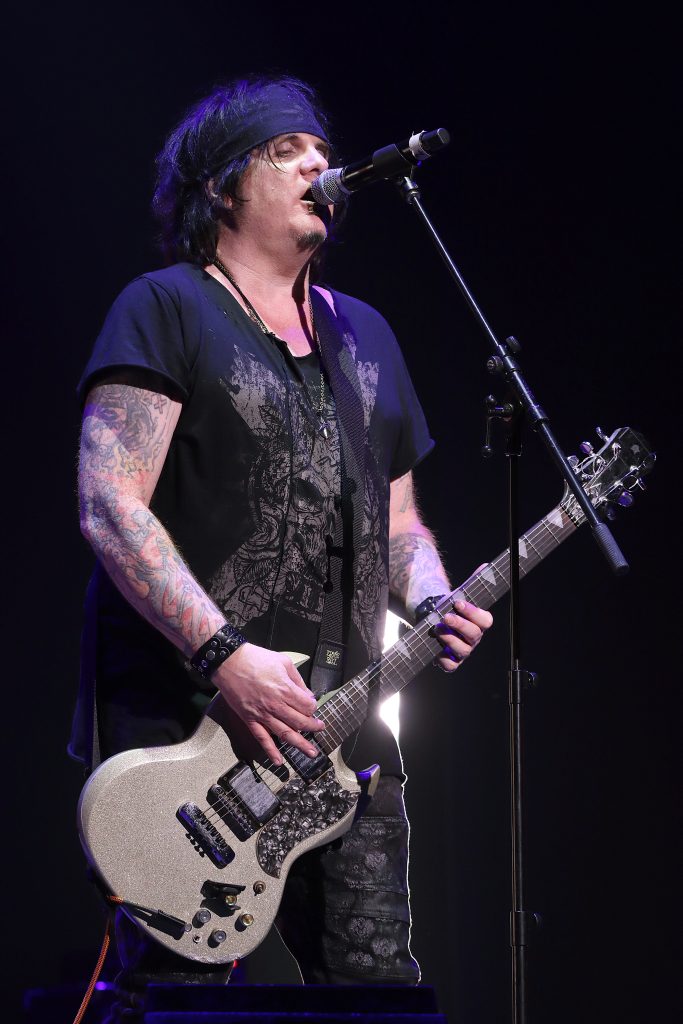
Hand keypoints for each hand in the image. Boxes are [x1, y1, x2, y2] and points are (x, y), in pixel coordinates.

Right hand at [213, 644, 324, 764]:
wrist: (229, 662)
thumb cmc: (255, 659)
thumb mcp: (283, 661)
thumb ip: (298, 680)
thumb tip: (307, 694)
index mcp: (285, 689)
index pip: (307, 706)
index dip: (313, 707)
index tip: (312, 705)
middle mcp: (276, 705)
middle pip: (300, 722)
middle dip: (313, 727)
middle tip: (320, 728)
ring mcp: (262, 715)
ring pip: (285, 734)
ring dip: (300, 744)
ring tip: (311, 752)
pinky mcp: (250, 719)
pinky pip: (262, 739)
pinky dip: (271, 751)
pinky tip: (279, 761)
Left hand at [433, 599, 492, 672]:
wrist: (437, 624)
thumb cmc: (448, 612)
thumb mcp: (452, 605)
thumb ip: (453, 603)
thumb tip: (447, 602)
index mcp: (479, 624)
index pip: (485, 620)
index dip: (472, 612)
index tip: (457, 603)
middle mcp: (474, 639)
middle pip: (474, 634)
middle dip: (460, 624)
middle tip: (446, 617)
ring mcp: (465, 651)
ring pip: (463, 649)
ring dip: (449, 639)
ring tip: (437, 629)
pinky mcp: (454, 662)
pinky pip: (451, 665)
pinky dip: (443, 658)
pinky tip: (436, 649)